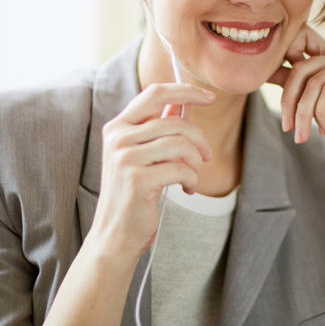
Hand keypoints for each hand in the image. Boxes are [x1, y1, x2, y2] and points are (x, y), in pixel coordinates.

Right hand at [88, 83, 214, 262]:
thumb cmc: (133, 194)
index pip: (155, 94)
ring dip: (197, 162)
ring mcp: (125, 158)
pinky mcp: (138, 180)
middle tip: (206, 156)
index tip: (209, 97)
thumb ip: (157, 129)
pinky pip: (181, 168)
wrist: (115, 234)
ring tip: (193, 176)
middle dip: (200, 139)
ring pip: (181, 144)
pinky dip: (192, 179)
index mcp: (117, 127)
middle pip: (176, 121)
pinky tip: (186, 189)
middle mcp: (118, 138)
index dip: (186, 91)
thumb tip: (181, 103)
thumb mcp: (141, 156)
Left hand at [266, 25, 324, 183]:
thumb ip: (294, 86)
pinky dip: (322, 112)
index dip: (282, 63)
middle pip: (302, 67)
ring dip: (304, 112)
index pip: (300, 45)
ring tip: (304, 134)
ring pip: (314, 81)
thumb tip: (265, 71)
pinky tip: (324, 129)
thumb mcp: (311, 106)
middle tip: (287, 127)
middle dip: (289, 100)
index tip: (277, 97)